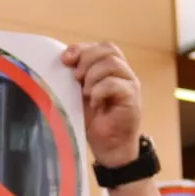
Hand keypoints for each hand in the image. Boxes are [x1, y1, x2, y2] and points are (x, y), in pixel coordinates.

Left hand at [61, 42, 142, 166]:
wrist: (110, 148)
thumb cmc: (95, 122)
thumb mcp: (79, 95)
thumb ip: (75, 77)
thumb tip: (63, 60)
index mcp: (110, 70)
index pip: (100, 47)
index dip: (82, 48)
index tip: (65, 60)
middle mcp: (123, 73)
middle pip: (108, 49)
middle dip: (87, 59)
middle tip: (76, 78)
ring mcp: (130, 84)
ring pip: (112, 63)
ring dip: (93, 76)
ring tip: (86, 94)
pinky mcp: (132, 98)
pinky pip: (115, 83)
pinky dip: (100, 90)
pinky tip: (95, 103)